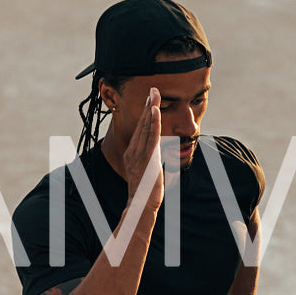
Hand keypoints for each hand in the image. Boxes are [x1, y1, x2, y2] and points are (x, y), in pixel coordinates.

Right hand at [123, 87, 164, 210]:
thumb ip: (154, 161)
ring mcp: (139, 153)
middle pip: (142, 123)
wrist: (141, 205)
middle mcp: (134, 150)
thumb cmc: (146, 192)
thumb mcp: (150, 172)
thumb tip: (162, 156)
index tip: (150, 99)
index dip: (146, 113)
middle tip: (152, 89)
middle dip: (148, 105)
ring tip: (154, 93)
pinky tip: (154, 110)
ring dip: (150, 108)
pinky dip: (152, 122)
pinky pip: (150, 136)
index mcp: (133, 153)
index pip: (141, 129)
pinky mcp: (147, 158)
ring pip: (145, 126)